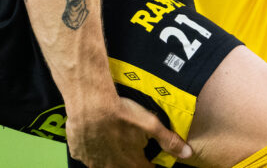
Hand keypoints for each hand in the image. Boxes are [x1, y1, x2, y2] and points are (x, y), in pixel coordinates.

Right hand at [66, 95, 191, 167]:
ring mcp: (93, 162)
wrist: (91, 104)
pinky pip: (88, 156)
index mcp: (131, 162)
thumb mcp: (151, 124)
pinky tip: (97, 137)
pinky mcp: (79, 153)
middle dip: (130, 161)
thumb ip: (169, 140)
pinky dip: (94, 149)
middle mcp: (111, 166)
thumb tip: (188, 154)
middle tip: (133, 148)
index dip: (149, 165)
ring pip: (104, 164)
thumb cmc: (122, 114)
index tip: (150, 160)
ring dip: (112, 157)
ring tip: (115, 141)